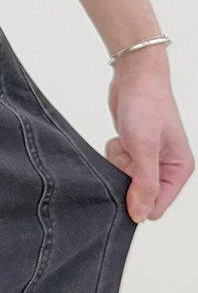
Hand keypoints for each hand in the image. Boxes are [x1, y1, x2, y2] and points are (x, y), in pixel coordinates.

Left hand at [105, 47, 193, 222]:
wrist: (134, 78)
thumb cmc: (146, 105)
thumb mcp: (144, 148)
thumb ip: (143, 184)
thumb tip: (140, 214)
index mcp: (179, 170)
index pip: (155, 208)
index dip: (137, 200)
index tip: (129, 177)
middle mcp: (167, 169)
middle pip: (138, 197)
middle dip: (125, 180)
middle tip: (128, 156)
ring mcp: (150, 162)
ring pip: (124, 183)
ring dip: (118, 166)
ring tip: (126, 144)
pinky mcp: (134, 154)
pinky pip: (117, 168)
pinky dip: (114, 156)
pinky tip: (121, 139)